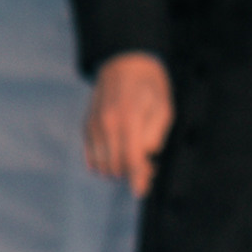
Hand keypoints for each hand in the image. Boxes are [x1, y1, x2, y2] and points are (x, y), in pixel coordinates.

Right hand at [84, 53, 173, 199]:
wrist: (125, 60)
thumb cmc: (150, 85)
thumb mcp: (164, 107)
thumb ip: (155, 137)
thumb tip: (144, 161)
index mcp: (129, 118)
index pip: (131, 160)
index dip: (138, 179)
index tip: (141, 191)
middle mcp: (108, 123)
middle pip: (116, 168)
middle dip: (131, 173)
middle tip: (147, 165)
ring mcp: (94, 125)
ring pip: (101, 167)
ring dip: (116, 169)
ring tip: (130, 158)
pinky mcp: (87, 126)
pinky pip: (91, 158)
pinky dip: (103, 163)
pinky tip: (116, 153)